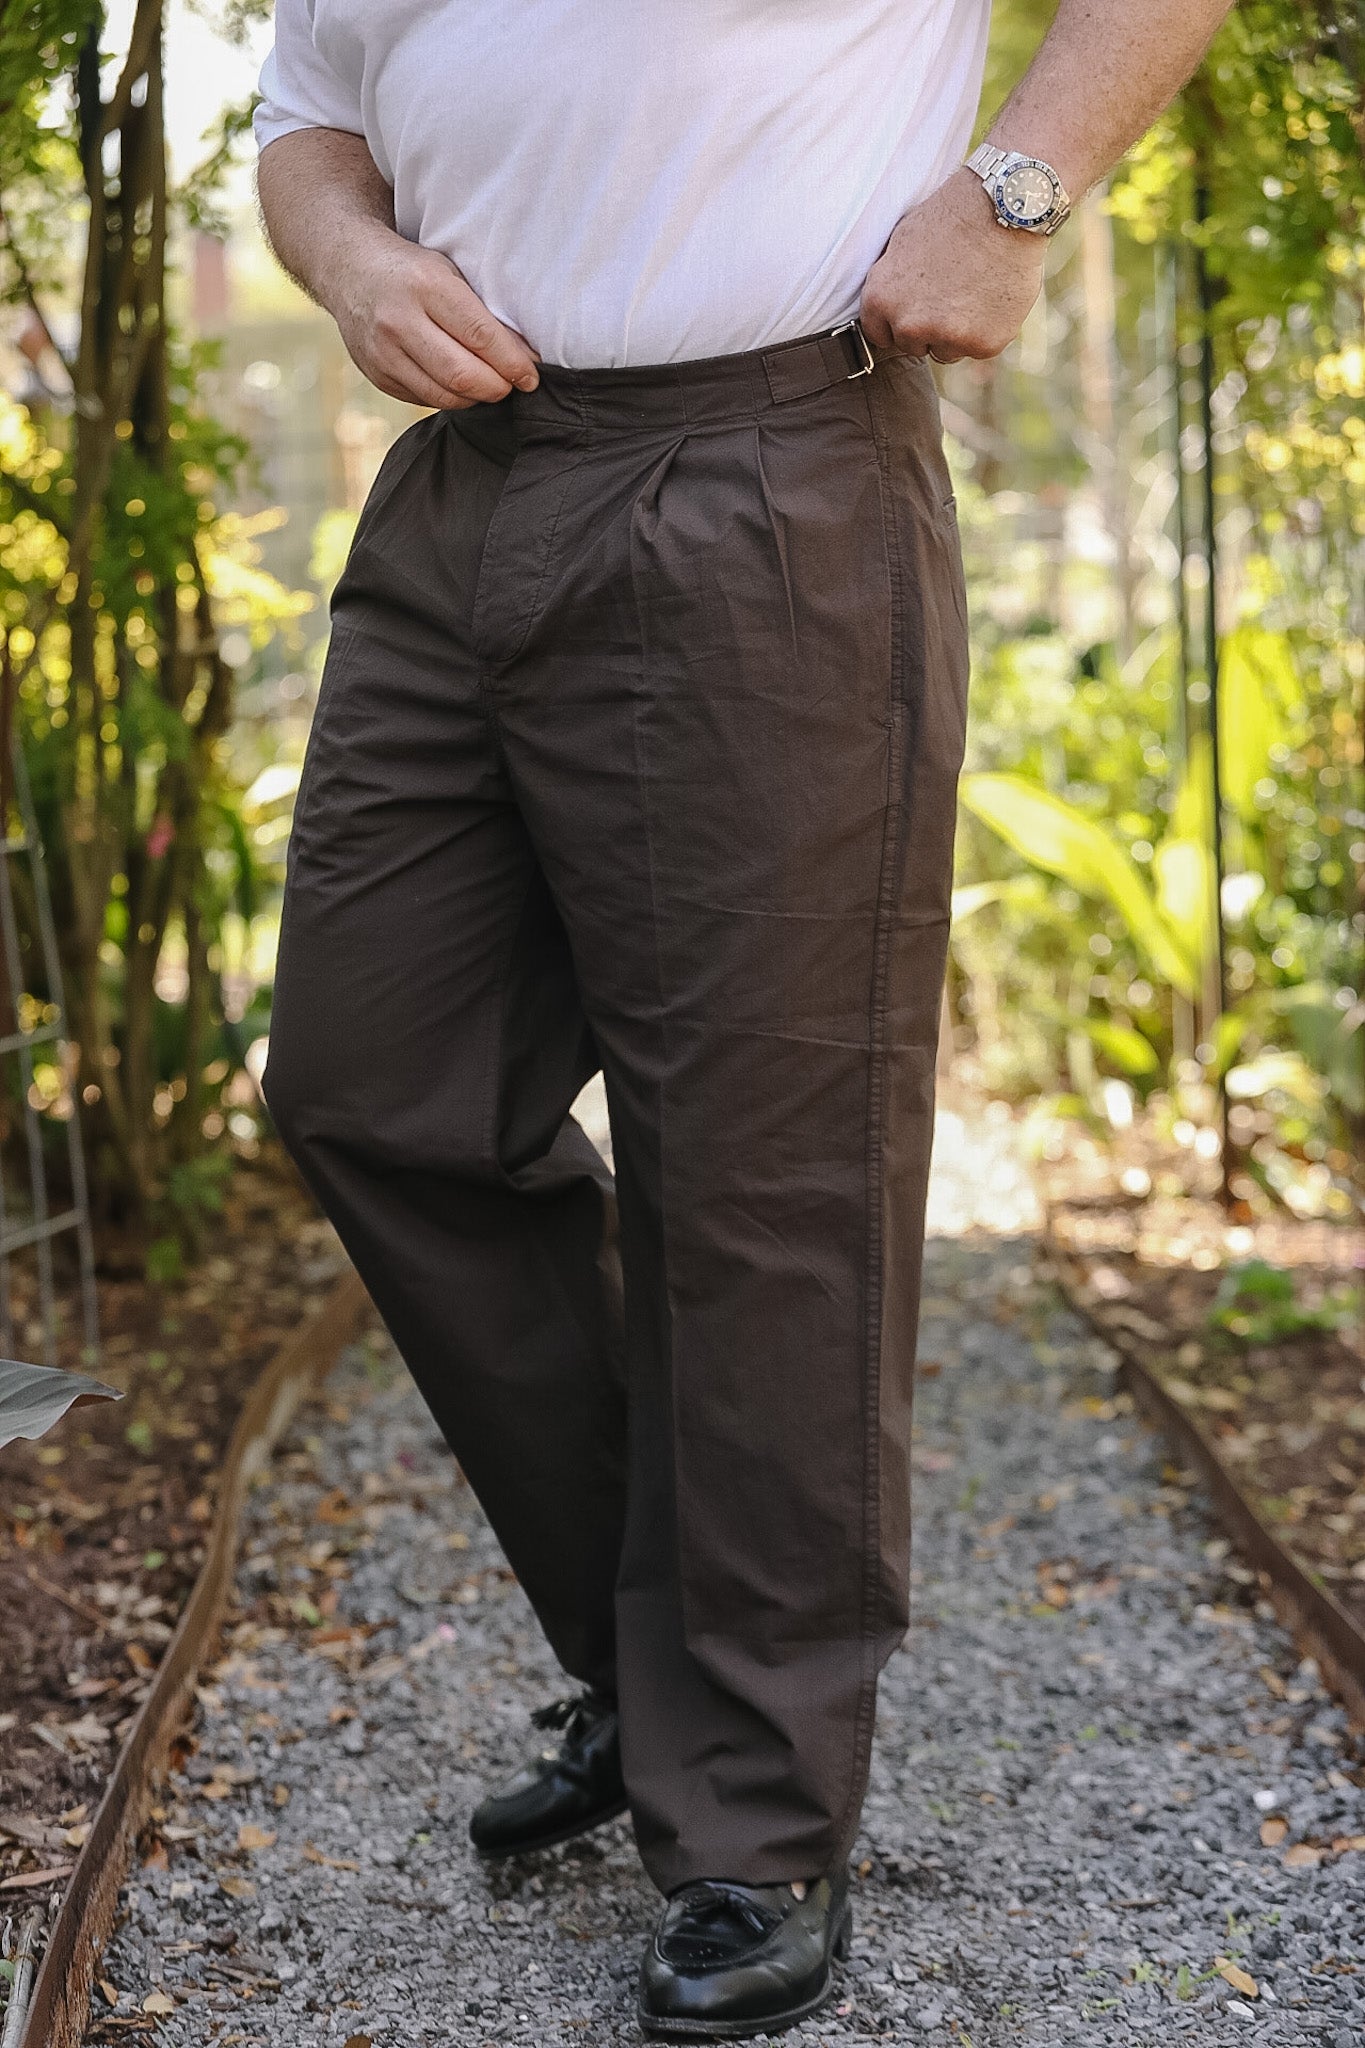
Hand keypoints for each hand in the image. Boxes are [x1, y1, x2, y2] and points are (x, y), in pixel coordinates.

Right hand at [326, 221, 539, 407]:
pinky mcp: (376, 375)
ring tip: (489, 386)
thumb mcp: (449, 273)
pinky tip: (459, 384)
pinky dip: (450, 398)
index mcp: (426, 285)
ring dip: (476, 398)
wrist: (349, 268)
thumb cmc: (413, 270)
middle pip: (463, 375)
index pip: (481, 337)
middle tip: (513, 386)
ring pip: (444, 396)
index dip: (513, 364)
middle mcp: (400, 320)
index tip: (531, 376)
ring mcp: (383, 352)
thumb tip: (525, 358)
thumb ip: (483, 313)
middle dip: (498, 387)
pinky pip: (424, 400)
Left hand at [860, 168, 1045, 365]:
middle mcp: (909, 325)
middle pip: (913, 345)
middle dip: (929, 327)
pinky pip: (979, 347)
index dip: (898, 321)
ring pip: (946, 350)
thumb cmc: (953, 215)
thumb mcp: (902, 242)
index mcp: (881, 299)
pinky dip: (987, 329)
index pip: (879, 333)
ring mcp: (946, 337)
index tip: (916, 308)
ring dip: (957, 332)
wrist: (1004, 208)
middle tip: (952, 291)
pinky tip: (993, 295)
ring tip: (974, 290)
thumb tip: (889, 309)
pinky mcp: (982, 344)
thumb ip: (891, 285)